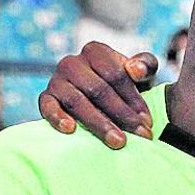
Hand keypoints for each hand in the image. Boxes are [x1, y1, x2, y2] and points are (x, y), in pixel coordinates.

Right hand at [38, 42, 157, 148]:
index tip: (148, 121)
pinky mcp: (46, 97)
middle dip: (122, 115)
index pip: (116, 75)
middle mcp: (72, 63)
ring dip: (99, 123)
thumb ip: (145, 66)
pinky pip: (47, 106)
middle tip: (140, 135)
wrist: (102, 100)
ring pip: (77, 102)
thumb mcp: (140, 73)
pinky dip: (57, 117)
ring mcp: (56, 80)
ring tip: (118, 142)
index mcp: (96, 52)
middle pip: (98, 90)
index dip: (134, 99)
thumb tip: (136, 70)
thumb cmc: (124, 86)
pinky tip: (70, 129)